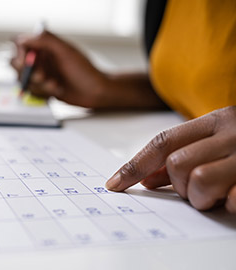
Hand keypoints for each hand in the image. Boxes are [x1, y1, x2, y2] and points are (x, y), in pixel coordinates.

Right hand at [10, 31, 166, 109]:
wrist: (95, 92)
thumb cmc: (85, 71)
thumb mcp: (66, 52)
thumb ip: (46, 40)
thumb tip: (24, 38)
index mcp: (45, 46)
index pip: (21, 45)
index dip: (20, 54)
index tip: (25, 62)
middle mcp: (41, 59)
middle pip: (17, 63)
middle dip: (28, 73)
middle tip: (43, 76)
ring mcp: (41, 74)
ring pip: (24, 80)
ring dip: (39, 85)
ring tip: (55, 85)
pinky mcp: (42, 88)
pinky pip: (31, 92)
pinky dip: (42, 93)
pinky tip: (56, 91)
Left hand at [106, 106, 235, 211]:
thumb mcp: (218, 143)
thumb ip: (184, 155)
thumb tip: (147, 179)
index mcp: (217, 121)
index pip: (163, 142)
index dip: (135, 166)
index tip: (115, 184)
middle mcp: (231, 134)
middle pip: (176, 163)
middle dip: (178, 185)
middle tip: (196, 191)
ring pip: (199, 180)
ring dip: (202, 198)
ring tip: (218, 195)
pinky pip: (232, 200)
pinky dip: (227, 205)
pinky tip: (233, 199)